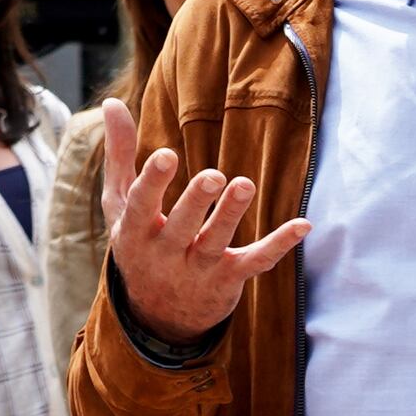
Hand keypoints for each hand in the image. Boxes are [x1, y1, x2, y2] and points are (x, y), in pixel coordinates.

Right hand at [96, 101, 306, 338]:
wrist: (156, 315)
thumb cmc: (139, 242)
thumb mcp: (119, 204)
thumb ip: (120, 154)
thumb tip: (112, 101)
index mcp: (136, 231)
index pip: (142, 206)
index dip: (153, 182)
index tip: (167, 155)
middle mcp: (166, 253)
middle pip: (182, 226)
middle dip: (196, 202)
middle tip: (214, 176)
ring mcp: (198, 268)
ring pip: (216, 242)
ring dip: (231, 215)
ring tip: (245, 184)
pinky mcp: (229, 279)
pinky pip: (256, 262)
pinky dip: (280, 246)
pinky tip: (303, 225)